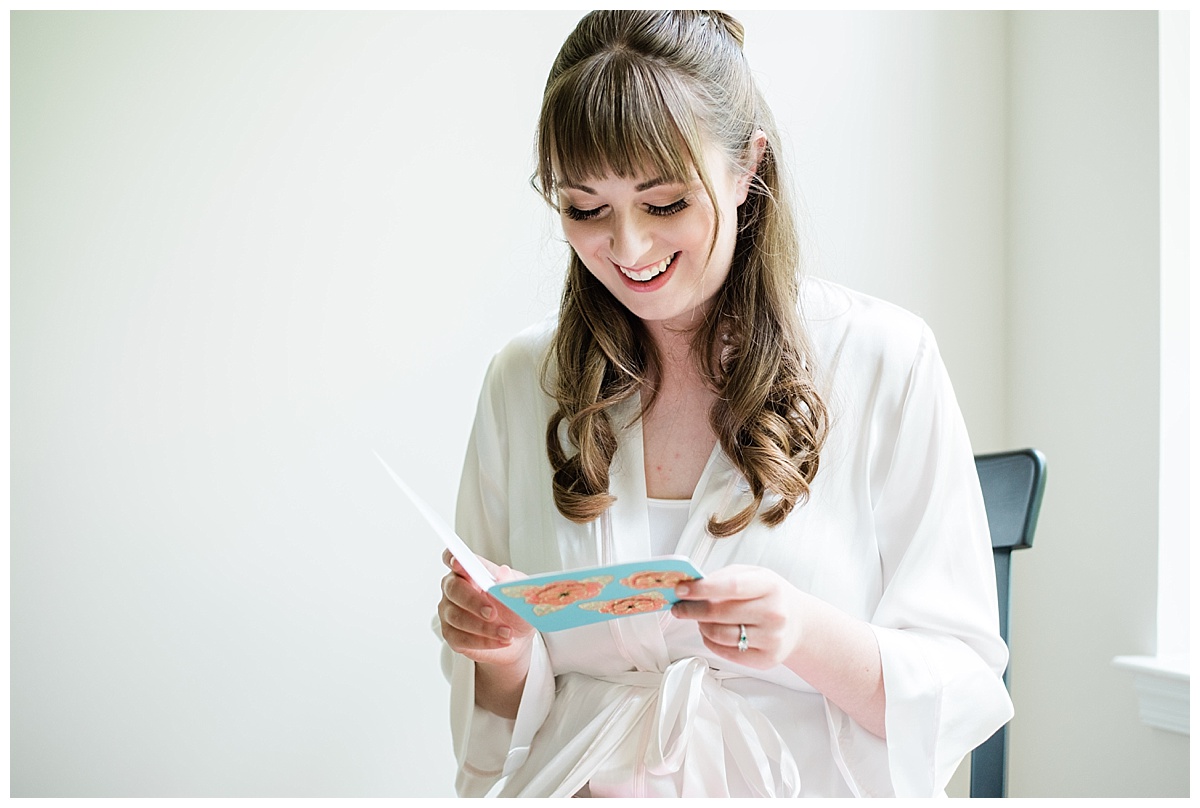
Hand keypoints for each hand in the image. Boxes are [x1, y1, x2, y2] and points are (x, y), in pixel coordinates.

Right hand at [437, 549, 534, 669]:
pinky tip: (500, 640)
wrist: (517, 635)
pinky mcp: (451, 635)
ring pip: (457, 617)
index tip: (459, 562)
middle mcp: (454, 589)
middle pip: (453, 589)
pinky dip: (484, 641)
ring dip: (484, 627)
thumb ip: (510, 581)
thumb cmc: (512, 607)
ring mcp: (449, 612)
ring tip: (507, 632)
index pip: (453, 558)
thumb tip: (503, 572)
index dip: (452, 559)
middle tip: (492, 612)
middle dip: (473, 601)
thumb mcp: (518, 592)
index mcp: (468, 571)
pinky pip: (461, 638)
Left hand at [670, 564, 807, 668]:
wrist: (798, 623)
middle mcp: (774, 613)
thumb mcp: (754, 575)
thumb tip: (691, 585)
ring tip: (700, 619)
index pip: (730, 586)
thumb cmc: (770, 595)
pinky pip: (726, 652)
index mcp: (770, 586)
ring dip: (702, 626)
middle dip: (692, 610)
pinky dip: (711, 642)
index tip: (680, 590)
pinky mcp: (766, 660)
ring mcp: (772, 639)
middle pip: (720, 613)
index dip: (701, 589)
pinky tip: (712, 632)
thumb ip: (724, 577)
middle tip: (680, 607)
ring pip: (720, 635)